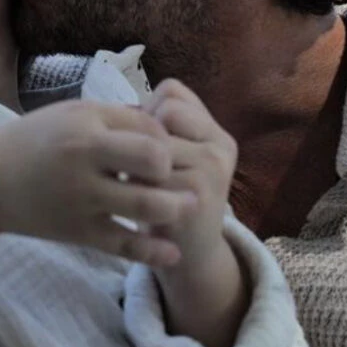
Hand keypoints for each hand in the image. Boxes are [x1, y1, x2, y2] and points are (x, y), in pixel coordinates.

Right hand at [0, 100, 195, 265]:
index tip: (164, 147)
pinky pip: (124, 243)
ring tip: (188, 208)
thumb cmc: (32, 140)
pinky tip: (173, 253)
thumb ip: (114, 118)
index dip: (166, 137)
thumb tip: (160, 124)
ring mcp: (82, 197)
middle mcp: (85, 157)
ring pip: (147, 205)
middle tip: (175, 175)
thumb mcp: (70, 113)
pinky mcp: (78, 230)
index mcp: (86, 123)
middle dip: (173, 168)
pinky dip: (152, 252)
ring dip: (175, 208)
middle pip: (154, 160)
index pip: (148, 127)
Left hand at [142, 78, 236, 270]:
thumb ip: (158, 127)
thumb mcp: (172, 156)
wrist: (188, 255)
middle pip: (164, 111)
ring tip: (140, 182)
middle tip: (141, 164)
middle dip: (143, 134)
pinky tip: (140, 200)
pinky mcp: (197, 196)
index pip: (172, 91)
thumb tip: (125, 109)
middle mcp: (220, 146)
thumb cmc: (167, 196)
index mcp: (215, 131)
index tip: (145, 140)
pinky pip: (152, 173)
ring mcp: (213, 169)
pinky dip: (137, 185)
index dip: (148, 110)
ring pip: (157, 140)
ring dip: (137, 160)